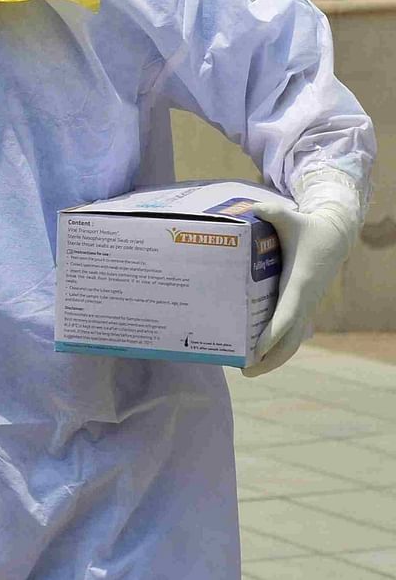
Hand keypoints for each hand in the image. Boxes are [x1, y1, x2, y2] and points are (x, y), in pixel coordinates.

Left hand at [245, 170, 362, 377]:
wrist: (334, 235)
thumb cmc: (307, 228)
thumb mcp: (290, 218)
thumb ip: (273, 213)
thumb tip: (256, 208)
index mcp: (299, 284)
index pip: (286, 315)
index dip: (271, 335)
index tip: (255, 351)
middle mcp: (304, 300)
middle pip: (290, 339)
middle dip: (269, 359)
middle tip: (245, 371)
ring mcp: (306, 306)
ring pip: (294, 341)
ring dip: (274, 358)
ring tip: (248, 370)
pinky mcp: (304, 306)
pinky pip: (293, 333)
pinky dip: (279, 346)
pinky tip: (259, 355)